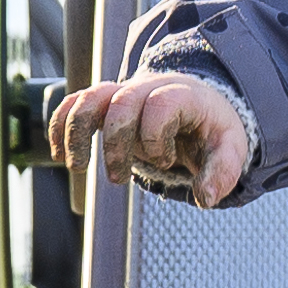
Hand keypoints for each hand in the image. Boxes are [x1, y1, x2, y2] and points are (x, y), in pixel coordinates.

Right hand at [48, 69, 255, 206]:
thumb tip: (205, 199)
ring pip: (90, 97)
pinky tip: (58, 152)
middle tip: (119, 179)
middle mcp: (149, 88)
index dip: (156, 138)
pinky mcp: (107, 102)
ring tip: (76, 167)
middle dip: (115, 144)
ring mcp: (125, 92)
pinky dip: (62, 123)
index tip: (165, 163)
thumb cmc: (212, 129)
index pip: (159, 105)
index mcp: (182, 95)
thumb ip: (222, 172)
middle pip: (121, 101)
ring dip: (77, 131)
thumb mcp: (229, 149)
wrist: (199, 107)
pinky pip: (76, 102)